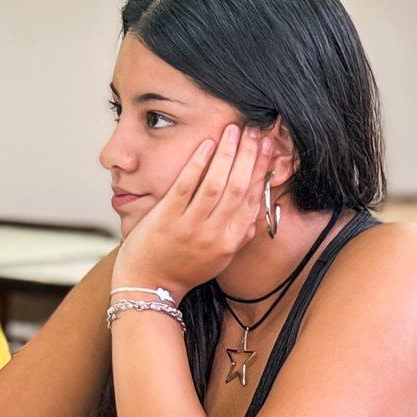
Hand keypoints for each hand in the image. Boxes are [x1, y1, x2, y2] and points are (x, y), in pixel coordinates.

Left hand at [113, 124, 272, 294]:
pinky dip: (197, 163)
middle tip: (253, 129)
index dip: (262, 169)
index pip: (252, 198)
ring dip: (227, 153)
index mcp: (230, 241)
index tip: (267, 146)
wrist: (148, 286)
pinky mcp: (166, 219)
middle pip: (238, 187)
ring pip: (216, 184)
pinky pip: (186, 186)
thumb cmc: (183, 270)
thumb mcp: (220, 258)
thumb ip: (240, 235)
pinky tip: (206, 144)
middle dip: (248, 154)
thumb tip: (258, 211)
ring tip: (233, 129)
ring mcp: (190, 226)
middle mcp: (214, 234)